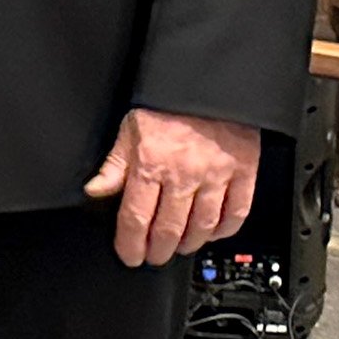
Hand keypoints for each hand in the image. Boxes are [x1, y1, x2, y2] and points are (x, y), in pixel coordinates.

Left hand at [83, 108, 260, 267]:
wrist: (211, 82)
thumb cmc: (169, 102)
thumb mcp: (131, 128)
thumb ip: (114, 165)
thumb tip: (95, 190)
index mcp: (151, 164)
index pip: (136, 219)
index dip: (130, 244)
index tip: (129, 255)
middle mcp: (184, 175)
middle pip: (169, 230)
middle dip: (158, 251)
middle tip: (153, 256)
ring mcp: (216, 175)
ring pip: (203, 227)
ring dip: (189, 244)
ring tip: (179, 247)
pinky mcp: (243, 171)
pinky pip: (237, 211)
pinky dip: (224, 229)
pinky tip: (213, 233)